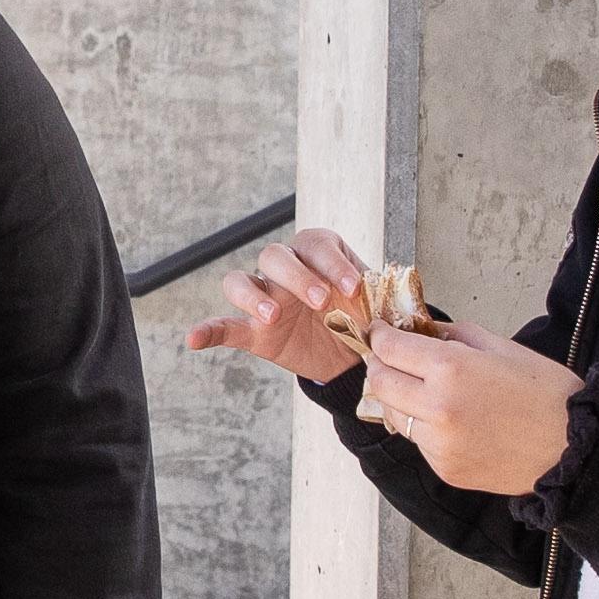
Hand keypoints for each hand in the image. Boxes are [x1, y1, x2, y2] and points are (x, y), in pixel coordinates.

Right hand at [183, 226, 380, 381]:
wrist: (356, 354)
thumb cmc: (367, 316)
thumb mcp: (381, 301)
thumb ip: (385, 295)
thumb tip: (405, 301)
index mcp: (319, 252)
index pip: (316, 244)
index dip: (333, 263)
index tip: (353, 289)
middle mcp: (286, 268)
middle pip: (274, 255)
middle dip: (297, 276)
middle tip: (322, 302)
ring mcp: (265, 297)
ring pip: (241, 281)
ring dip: (253, 296)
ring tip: (273, 316)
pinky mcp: (253, 330)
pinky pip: (224, 326)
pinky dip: (207, 330)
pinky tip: (194, 340)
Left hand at [355, 320, 580, 497]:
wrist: (574, 447)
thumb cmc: (546, 393)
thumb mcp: (501, 347)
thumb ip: (454, 336)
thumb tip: (424, 331)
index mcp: (450, 369)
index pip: (390, 348)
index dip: (380, 336)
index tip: (380, 332)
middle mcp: (436, 408)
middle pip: (380, 382)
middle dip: (378, 365)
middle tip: (387, 358)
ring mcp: (438, 443)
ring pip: (394, 415)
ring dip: (397, 398)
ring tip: (416, 389)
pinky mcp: (444, 468)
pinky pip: (418, 442)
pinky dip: (422, 427)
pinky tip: (446, 419)